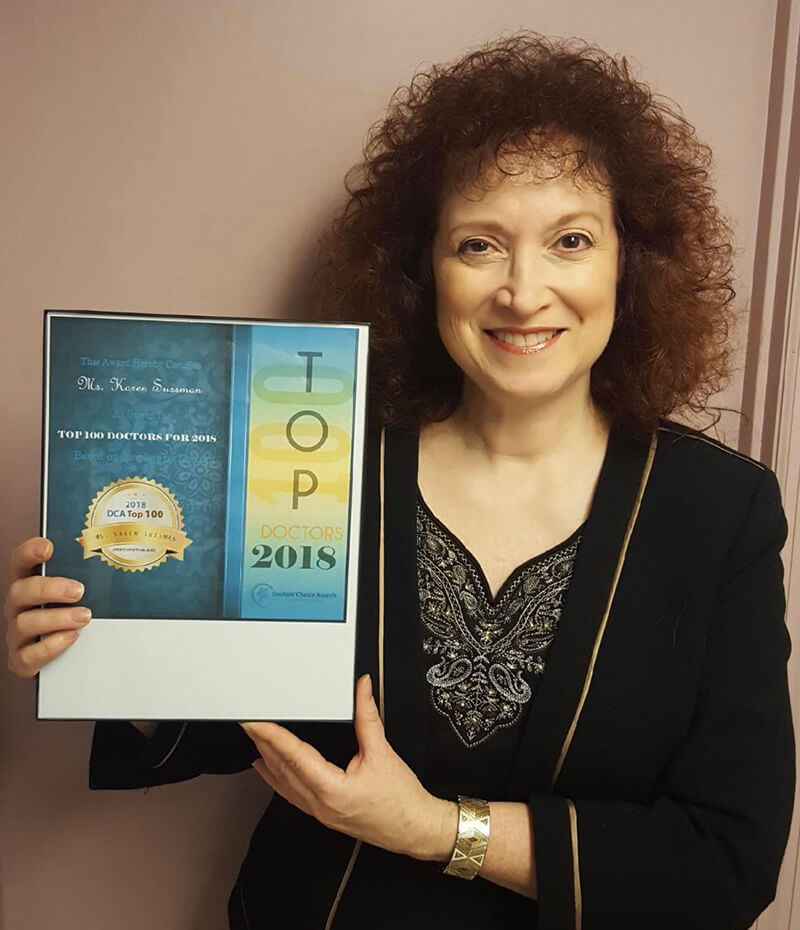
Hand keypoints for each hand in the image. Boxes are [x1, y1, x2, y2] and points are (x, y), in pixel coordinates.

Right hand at [5, 537, 89, 677]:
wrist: (74, 656)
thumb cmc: (80, 613)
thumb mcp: (89, 591)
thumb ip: (98, 576)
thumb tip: (136, 556)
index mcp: (32, 584)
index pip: (20, 562)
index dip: (28, 552)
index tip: (48, 548)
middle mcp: (20, 607)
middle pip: (19, 591)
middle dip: (49, 588)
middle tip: (78, 591)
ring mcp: (18, 634)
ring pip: (24, 623)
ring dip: (56, 619)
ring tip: (84, 617)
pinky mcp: (22, 659)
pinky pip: (26, 656)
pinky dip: (49, 647)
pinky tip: (70, 638)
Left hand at [243, 674, 456, 860]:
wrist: (415, 829)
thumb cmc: (401, 799)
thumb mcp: (382, 752)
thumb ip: (367, 716)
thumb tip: (362, 688)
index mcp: (331, 789)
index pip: (293, 755)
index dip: (271, 735)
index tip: (255, 722)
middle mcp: (320, 804)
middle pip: (281, 769)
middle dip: (263, 743)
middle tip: (249, 722)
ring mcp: (320, 813)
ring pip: (283, 784)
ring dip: (267, 760)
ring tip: (255, 739)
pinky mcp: (324, 815)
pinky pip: (291, 795)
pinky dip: (277, 778)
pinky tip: (269, 769)